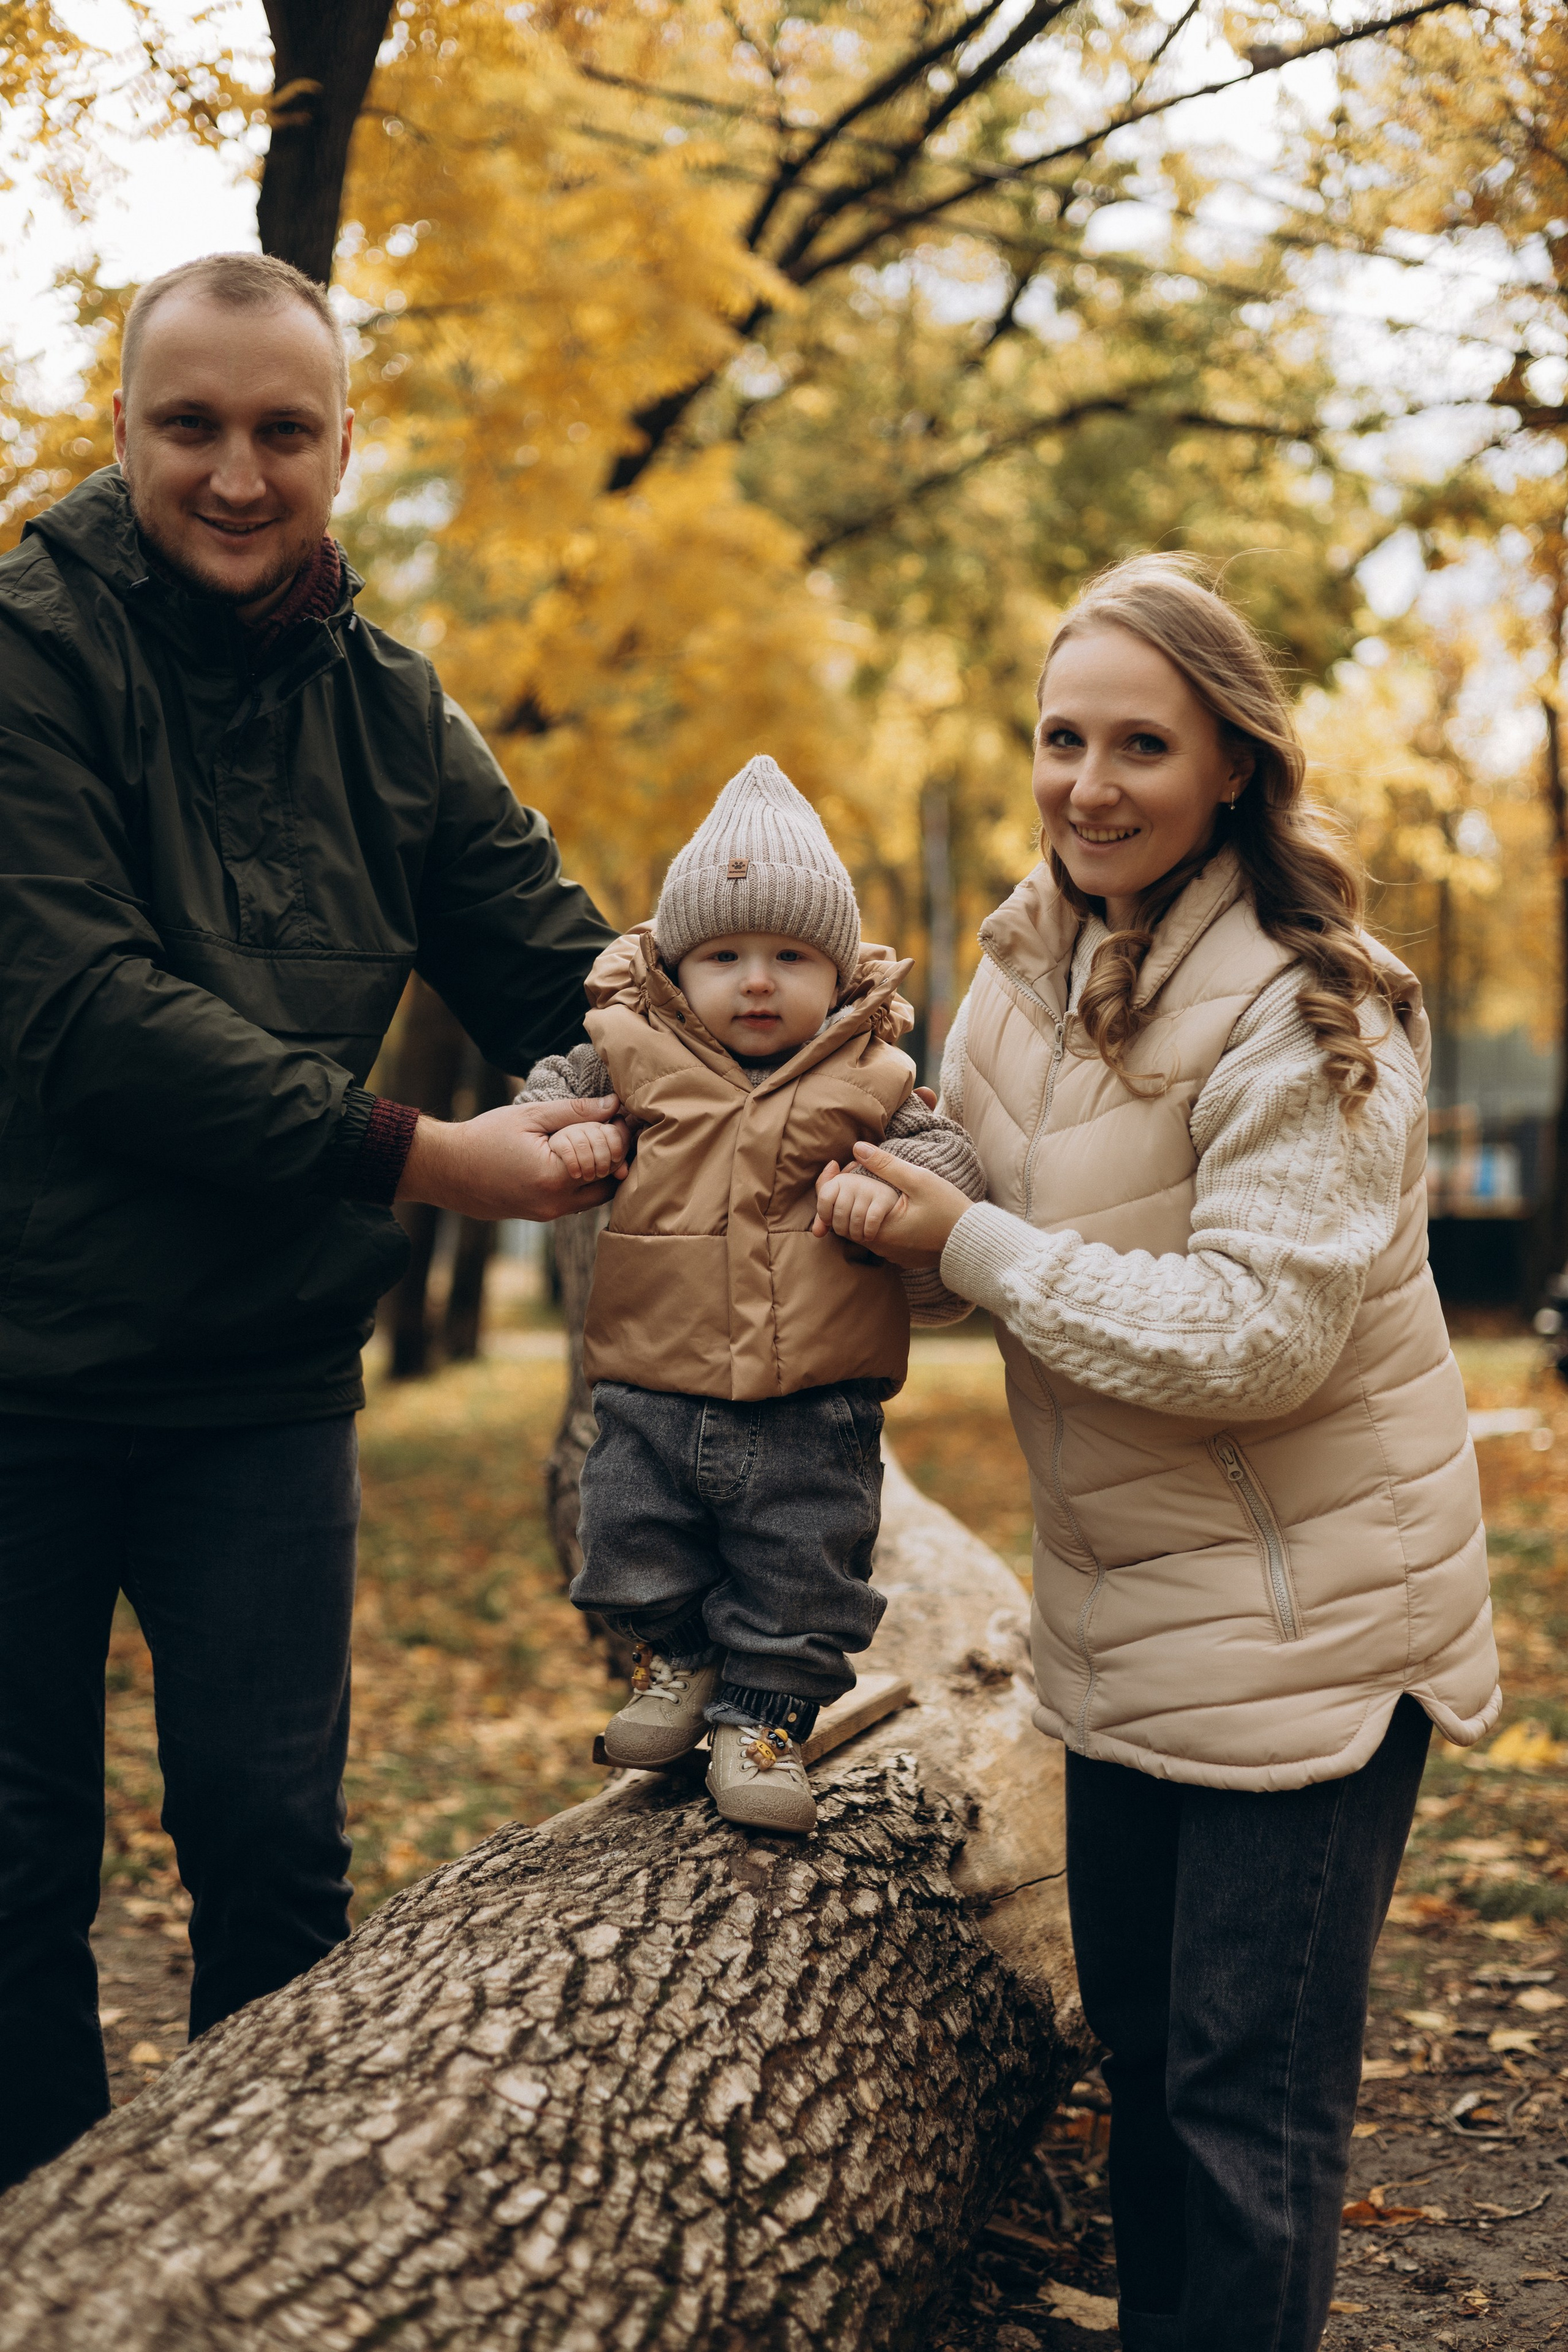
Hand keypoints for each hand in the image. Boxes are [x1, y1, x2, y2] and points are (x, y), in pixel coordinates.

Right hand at [397, 1095, 630, 1219]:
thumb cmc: (484, 1137)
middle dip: (616, 1157)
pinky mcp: (540, 1216)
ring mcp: (547, 1214)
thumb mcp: (530, 1116)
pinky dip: (583, 1182)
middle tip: (612, 1129)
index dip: (620, 1136)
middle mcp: (555, 1203)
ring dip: (601, 1172)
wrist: (445, 1169)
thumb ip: (575, 1112)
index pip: (609, 1159)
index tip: (620, 1116)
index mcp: (554, 1176)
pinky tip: (574, 1157)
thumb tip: (613, 1105)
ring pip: (595, 1197)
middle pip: (609, 1184)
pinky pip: (576, 1201)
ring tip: (594, 1142)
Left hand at [811, 1141, 974, 1269]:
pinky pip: (877, 1239)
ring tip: (866, 1186)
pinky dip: (872, 1223)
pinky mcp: (900, 1257)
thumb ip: (885, 1164)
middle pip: (845, 1222)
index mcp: (879, 1229)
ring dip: (858, 1210)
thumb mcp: (918, 1180)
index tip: (835, 1167)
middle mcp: (880, 1246)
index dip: (830, 1187)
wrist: (972, 1240)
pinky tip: (884, 1206)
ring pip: (859, 1231)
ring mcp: (889, 1254)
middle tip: (850, 1173)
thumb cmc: (948, 1209)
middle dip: (843, 1198)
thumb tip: (856, 1148)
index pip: (837, 1211)